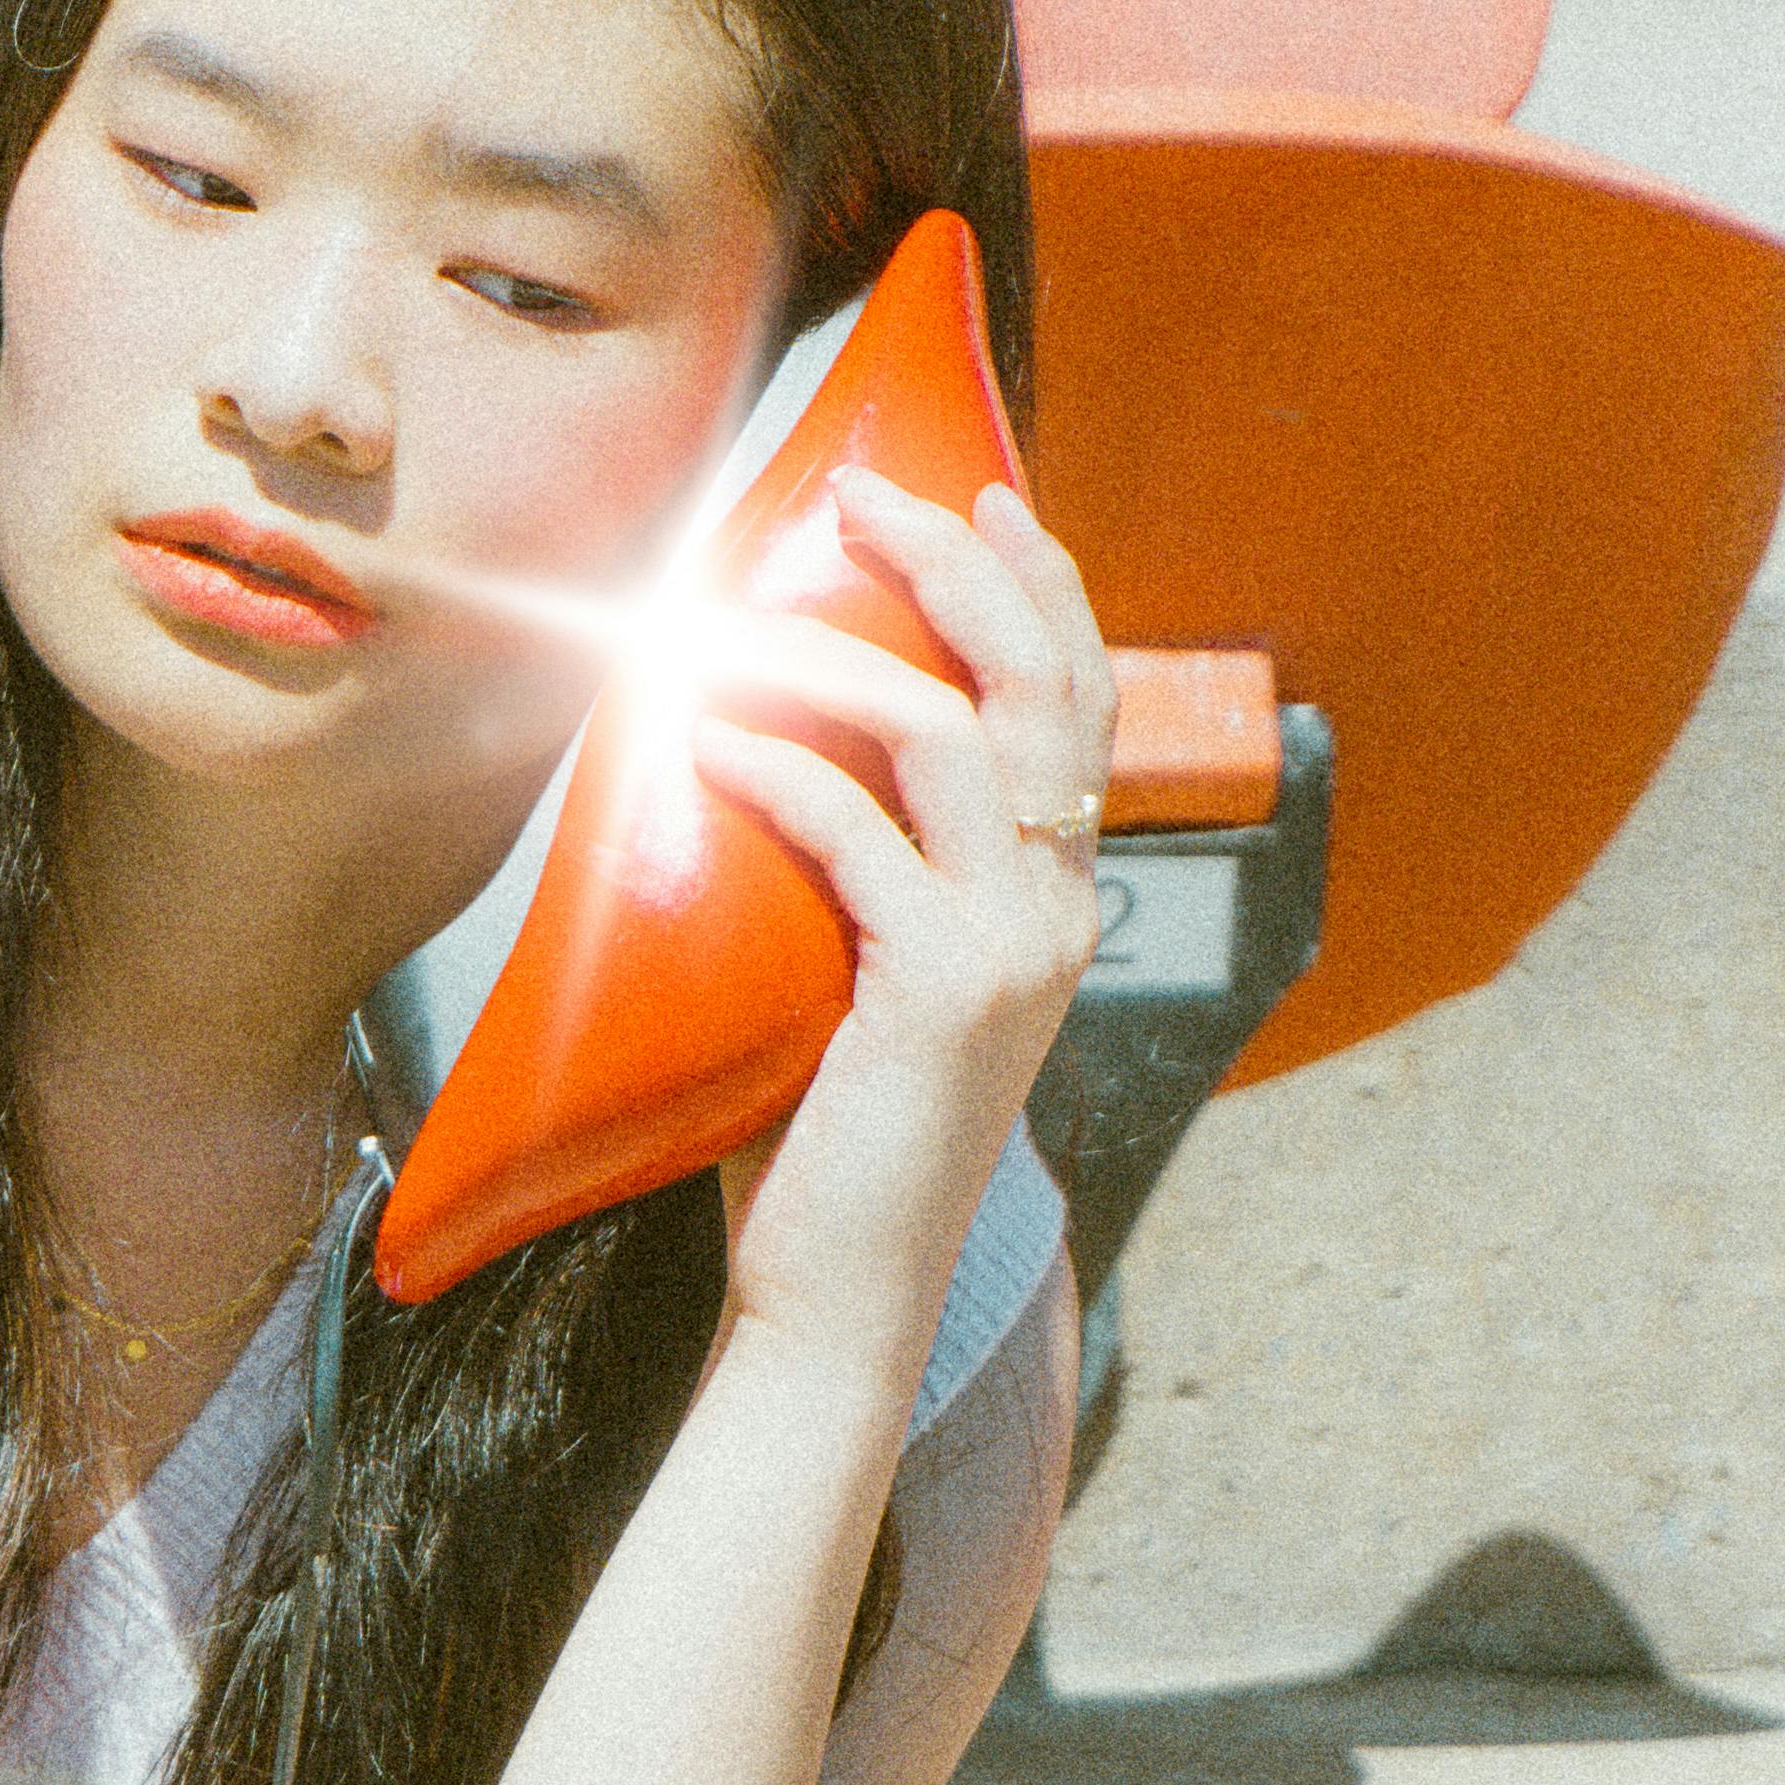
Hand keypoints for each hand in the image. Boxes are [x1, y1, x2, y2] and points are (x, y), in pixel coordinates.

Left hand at [687, 469, 1115, 1385]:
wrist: (836, 1289)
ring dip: (838, 656)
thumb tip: (758, 735)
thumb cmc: (826, 1133)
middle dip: (965, 568)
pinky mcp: (941, 990)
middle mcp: (1061, 906)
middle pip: (1043, 685)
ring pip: (951, 736)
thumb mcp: (867, 970)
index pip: (1079, 702)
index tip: (982, 494)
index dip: (1041, 587)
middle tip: (872, 494)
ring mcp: (1013, 946)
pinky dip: (778, 771)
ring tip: (739, 617)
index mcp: (1058, 895)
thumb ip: (864, 865)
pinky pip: (858, 837)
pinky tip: (705, 744)